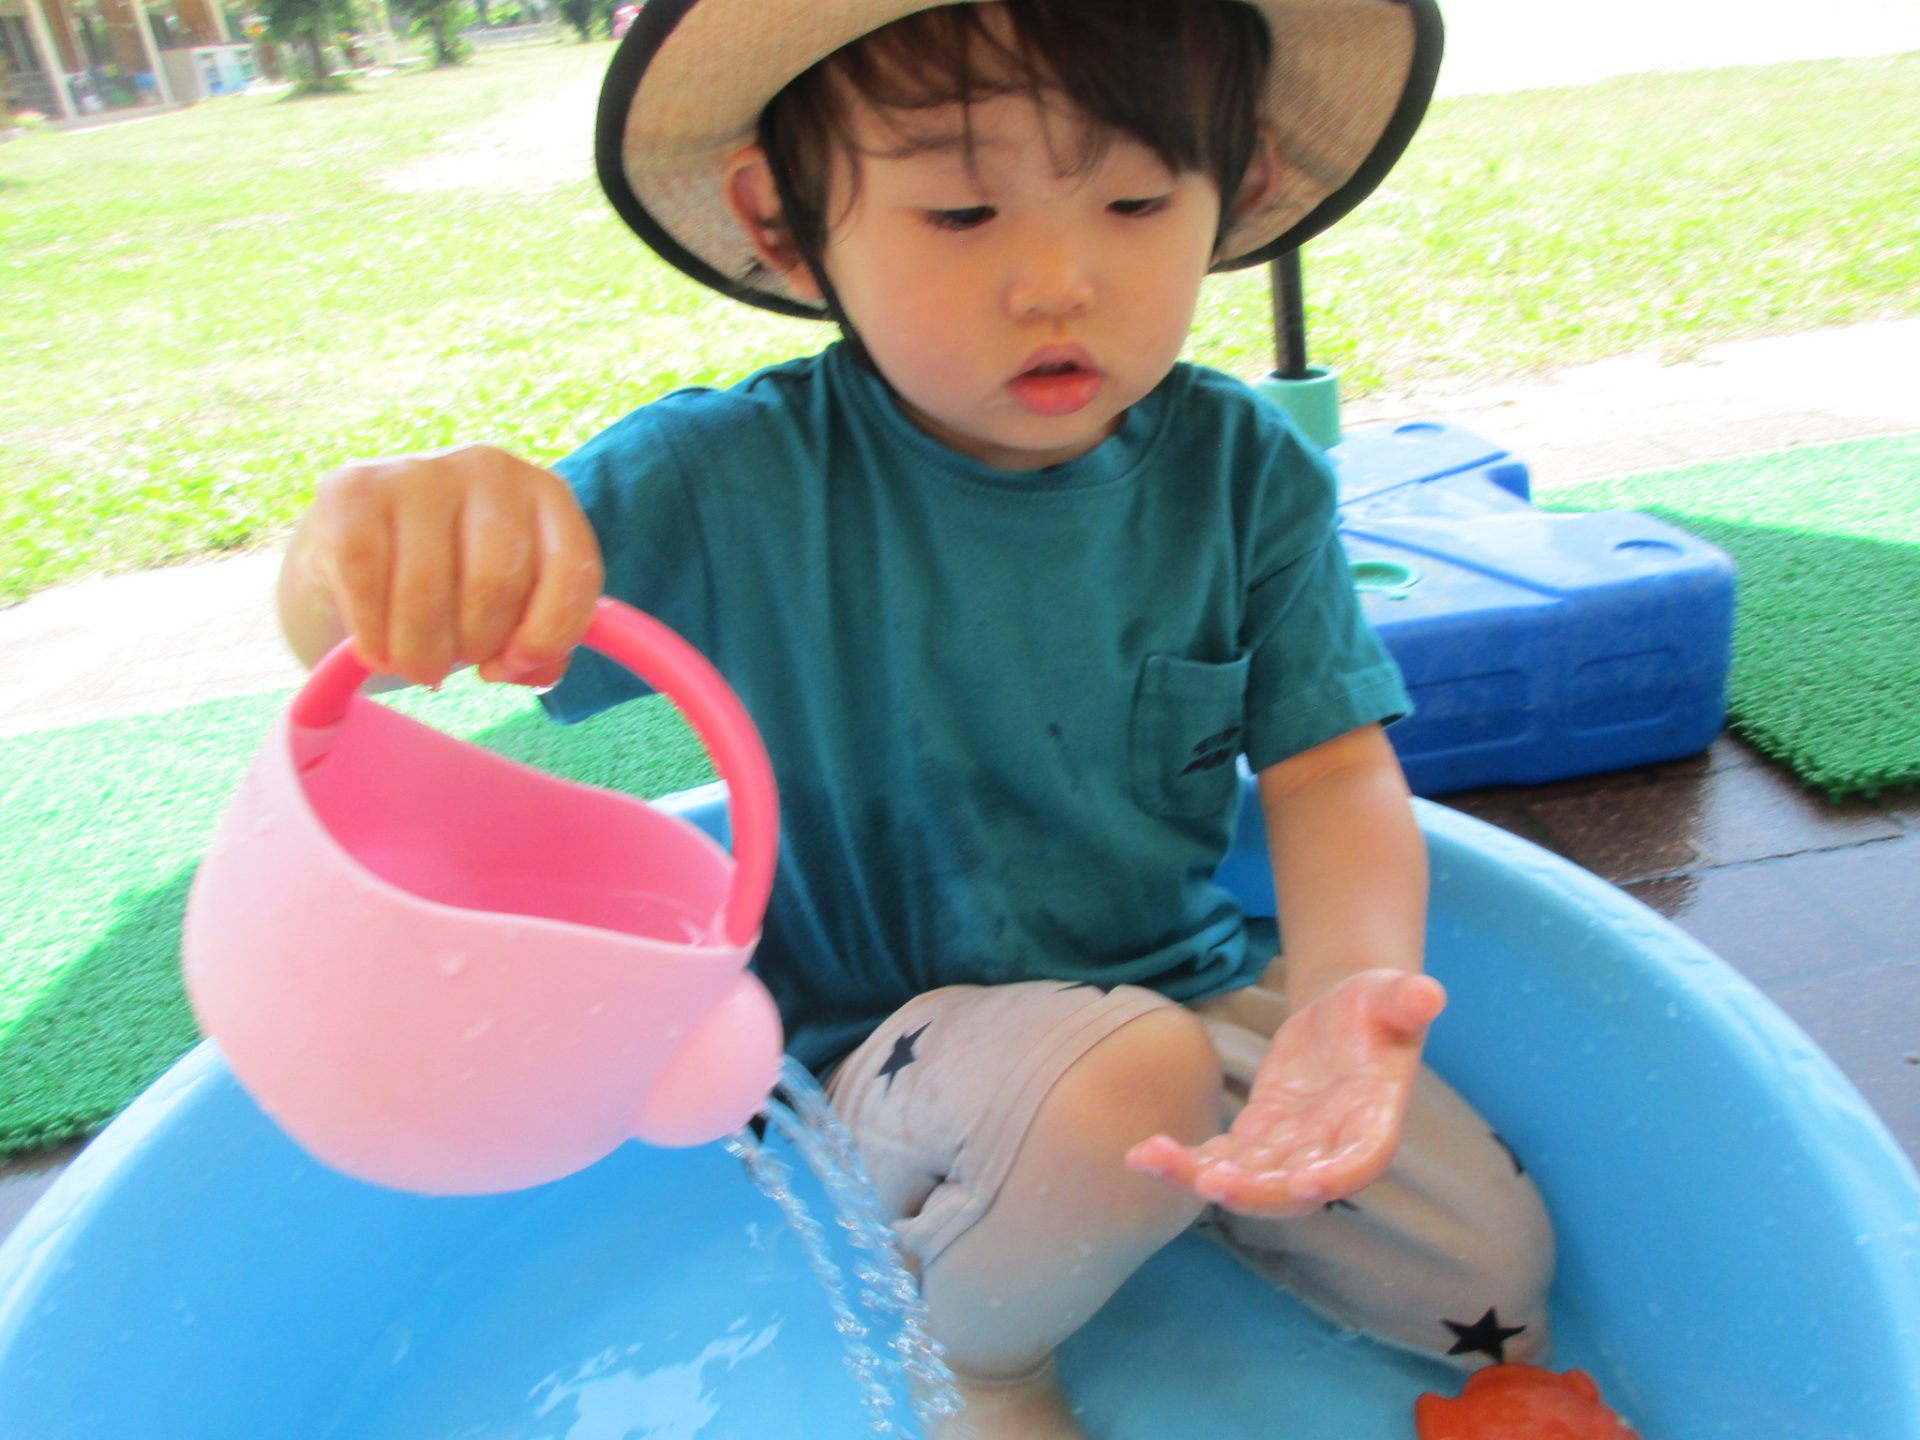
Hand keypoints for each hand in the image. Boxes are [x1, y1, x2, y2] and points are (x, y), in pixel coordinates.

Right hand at [287, 444, 602, 688]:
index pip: (572, 570)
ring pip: (428, 595)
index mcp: (546, 494)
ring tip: (414, 664)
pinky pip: (366, 587)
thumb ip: (542, 643)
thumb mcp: (514, 604)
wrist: (364, 540)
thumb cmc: (456, 580)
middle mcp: (489, 468)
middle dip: (474, 647)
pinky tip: (376, 647)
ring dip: (421, 654)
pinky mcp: (352, 489)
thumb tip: (534, 672)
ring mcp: (419, 471)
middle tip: (451, 663)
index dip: (548, 636)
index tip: (510, 667)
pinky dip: (374, 639)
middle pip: (496, 584)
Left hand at [1125, 969, 1444, 1217]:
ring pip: (1248, 1177)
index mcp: (1373, 1121)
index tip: (1306, 1184)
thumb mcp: (1394, 994)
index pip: (1359, 1160)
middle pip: (1292, 1186)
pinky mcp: (1261, 1134)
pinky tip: (1146, 1155)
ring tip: (1152, 1160)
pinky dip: (1189, 1160)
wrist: (1351, 1015)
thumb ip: (1407, 1000)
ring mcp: (1293, 1147)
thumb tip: (1429, 992)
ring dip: (1202, 1176)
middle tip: (1210, 1181)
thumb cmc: (1381, 1005)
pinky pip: (1225, 1156)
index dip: (1336, 1176)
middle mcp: (1331, 1148)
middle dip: (1253, 1189)